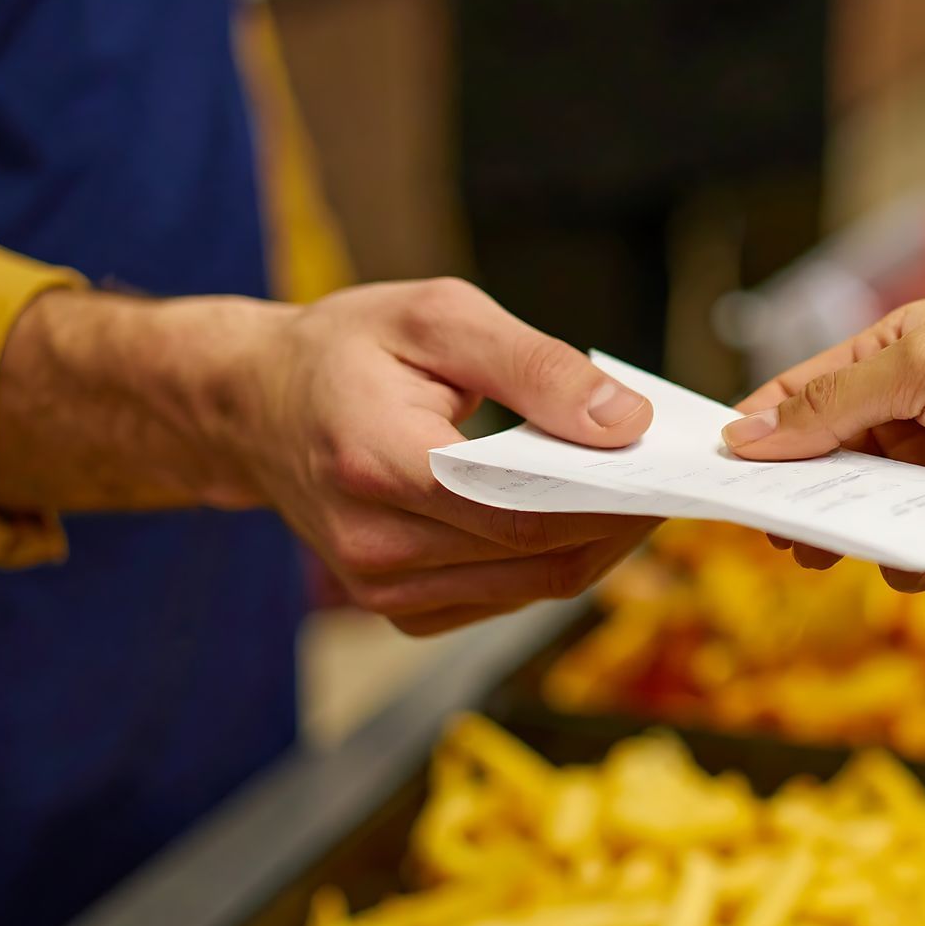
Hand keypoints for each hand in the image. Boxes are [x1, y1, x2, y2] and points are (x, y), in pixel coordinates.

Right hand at [228, 278, 657, 633]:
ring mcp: (383, 589)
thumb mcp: (438, 317)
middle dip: (619, 516)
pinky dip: (553, 555)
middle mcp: (375, 545)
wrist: (255, 406)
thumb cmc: (347, 349)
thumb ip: (535, 367)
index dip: (610, 495)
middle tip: (669, 471)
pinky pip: (506, 595)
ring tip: (632, 484)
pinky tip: (575, 510)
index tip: (667, 463)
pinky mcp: (400, 608)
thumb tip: (625, 422)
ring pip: (534, 584)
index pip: (523, 507)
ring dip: (597, 540)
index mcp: (377, 463)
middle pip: (539, 554)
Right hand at [723, 297, 924, 589]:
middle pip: (825, 460)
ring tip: (816, 552)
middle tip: (769, 526)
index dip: (760, 430)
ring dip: (840, 533)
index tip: (721, 469)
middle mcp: (908, 413)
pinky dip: (908, 561)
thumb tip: (748, 436)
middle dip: (794, 492)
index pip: (803, 394)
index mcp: (890, 357)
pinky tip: (909, 562)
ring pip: (865, 511)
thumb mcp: (920, 366)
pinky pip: (919, 550)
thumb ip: (832, 404)